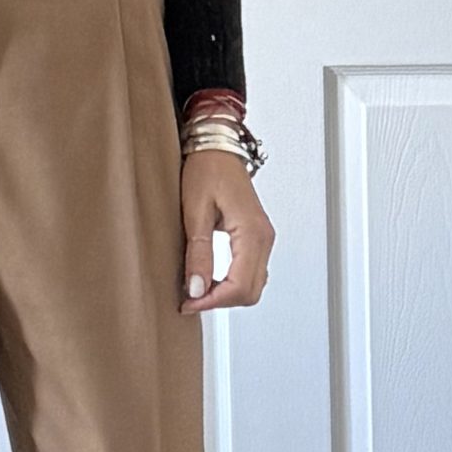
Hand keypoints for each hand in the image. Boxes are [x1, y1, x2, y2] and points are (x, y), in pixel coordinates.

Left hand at [179, 151, 272, 313]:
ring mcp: (263, 239)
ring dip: (227, 295)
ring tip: (197, 291)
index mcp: (251, 232)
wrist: (217, 148)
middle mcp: (264, 238)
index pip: (239, 286)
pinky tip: (211, 279)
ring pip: (253, 286)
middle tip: (190, 301)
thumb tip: (197, 288)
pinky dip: (233, 284)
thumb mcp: (195, 211)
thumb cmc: (206, 169)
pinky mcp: (257, 238)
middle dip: (220, 302)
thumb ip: (198, 252)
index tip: (188, 303)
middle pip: (251, 292)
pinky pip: (251, 273)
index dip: (212, 301)